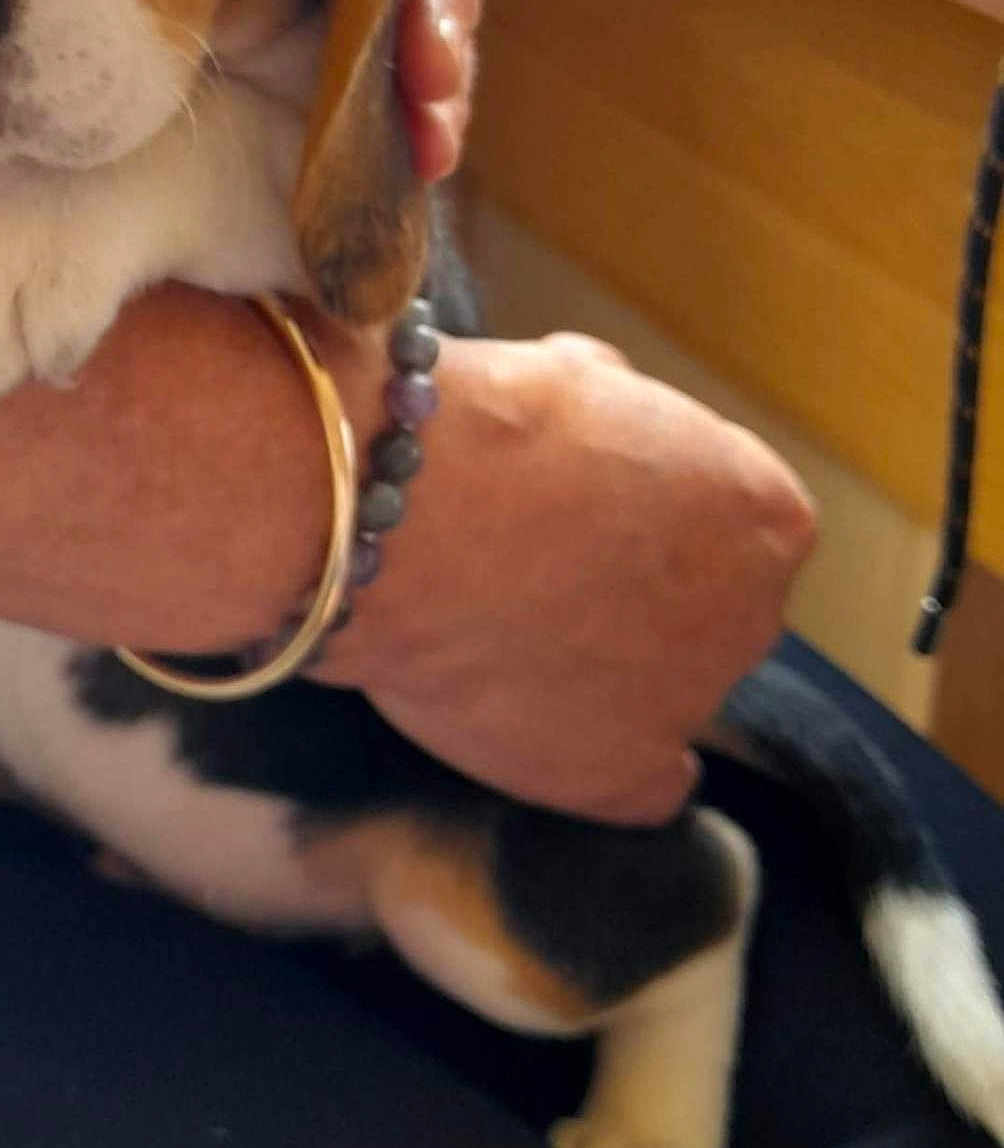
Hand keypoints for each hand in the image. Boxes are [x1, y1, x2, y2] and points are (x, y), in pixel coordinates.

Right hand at [310, 331, 817, 824]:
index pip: (729, 516)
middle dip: (633, 581)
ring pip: (664, 685)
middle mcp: (751, 616)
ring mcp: (688, 705)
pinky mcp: (616, 778)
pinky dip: (597, 759)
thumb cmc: (481, 431)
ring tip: (505, 627)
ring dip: (608, 662)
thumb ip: (624, 419)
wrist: (394, 518)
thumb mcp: (580, 377)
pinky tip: (537, 716)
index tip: (580, 493)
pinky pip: (634, 782)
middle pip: (704, 603)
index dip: (646, 497)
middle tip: (537, 558)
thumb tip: (601, 436)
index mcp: (764, 514)